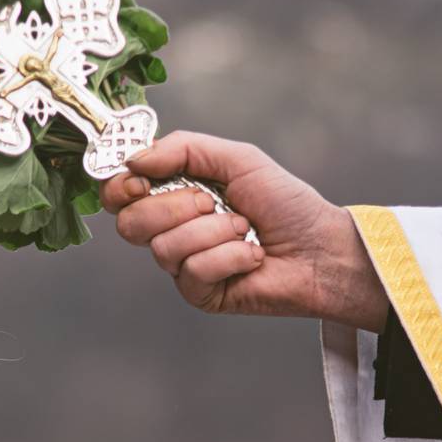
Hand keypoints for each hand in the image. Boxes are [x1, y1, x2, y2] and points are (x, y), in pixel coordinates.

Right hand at [101, 132, 389, 330]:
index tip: (141, 180)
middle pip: (129, 224)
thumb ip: (183, 148)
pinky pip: (192, 272)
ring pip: (163, 249)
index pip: (120, 193)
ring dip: (212, 232)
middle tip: (210, 202)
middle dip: (172, 207)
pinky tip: (252, 256)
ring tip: (243, 228)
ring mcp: (185, 265)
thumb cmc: (286, 203)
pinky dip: (229, 257)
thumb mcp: (237, 158)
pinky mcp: (201, 293)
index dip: (122, 186)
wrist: (321, 246)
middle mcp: (173, 230)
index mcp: (175, 194)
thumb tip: (134, 160)